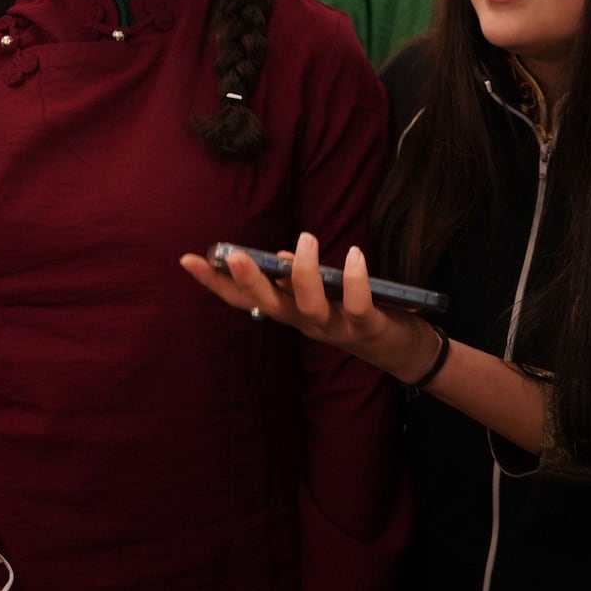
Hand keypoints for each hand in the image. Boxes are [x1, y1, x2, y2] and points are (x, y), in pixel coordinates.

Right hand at [180, 233, 441, 383]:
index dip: (215, 283)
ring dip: (304, 272)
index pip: (244, 300)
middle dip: (249, 281)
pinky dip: (355, 279)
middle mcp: (306, 323)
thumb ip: (298, 278)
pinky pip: (357, 305)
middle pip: (269, 305)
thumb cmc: (357, 313)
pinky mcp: (367, 327)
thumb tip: (279, 255)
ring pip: (310, 305)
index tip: (188, 259)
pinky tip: (353, 255)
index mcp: (291, 312)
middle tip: (233, 254)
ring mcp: (335, 327)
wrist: (401, 350)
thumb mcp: (322, 295)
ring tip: (305, 239)